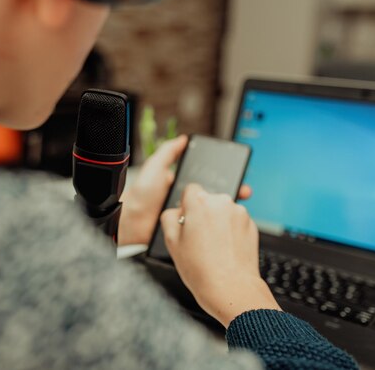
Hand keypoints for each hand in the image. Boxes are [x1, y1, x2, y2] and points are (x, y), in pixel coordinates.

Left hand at [118, 136, 251, 245]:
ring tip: (235, 207)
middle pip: (212, 198)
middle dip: (228, 195)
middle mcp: (186, 204)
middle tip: (242, 192)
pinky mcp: (188, 235)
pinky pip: (204, 231)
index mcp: (180, 188)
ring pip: (211, 215)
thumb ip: (167, 153)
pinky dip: (215, 229)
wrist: (132, 227)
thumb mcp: (154, 169)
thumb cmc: (140, 198)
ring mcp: (188, 220)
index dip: (220, 178)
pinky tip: (224, 224)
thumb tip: (182, 139)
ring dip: (225, 212)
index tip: (235, 175)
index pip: (205, 182)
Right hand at [160, 184, 280, 327]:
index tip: (187, 222)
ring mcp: (239, 213)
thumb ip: (169, 217)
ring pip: (223, 211)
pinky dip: (230, 232)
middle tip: (198, 240)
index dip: (187, 207)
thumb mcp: (171, 242)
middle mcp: (221, 202)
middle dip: (203, 215)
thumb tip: (176, 212)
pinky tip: (225, 250)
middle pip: (208, 200)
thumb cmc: (201, 269)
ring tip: (213, 248)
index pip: (190, 190)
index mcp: (199, 201)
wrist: (231, 289)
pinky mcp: (251, 225)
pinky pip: (236, 222)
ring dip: (218, 223)